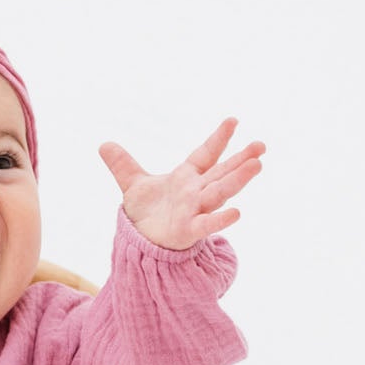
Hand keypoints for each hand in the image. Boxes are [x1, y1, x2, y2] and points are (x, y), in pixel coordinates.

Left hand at [98, 118, 263, 250]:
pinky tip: (237, 213)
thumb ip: (123, 165)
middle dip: (241, 159)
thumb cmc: (146, 214)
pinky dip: (220, 220)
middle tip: (261, 146)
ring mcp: (195, 210)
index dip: (218, 139)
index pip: (206, 154)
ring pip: (220, 193)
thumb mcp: (133, 185)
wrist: (140, 244)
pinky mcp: (189, 230)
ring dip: (238, 179)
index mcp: (187, 177)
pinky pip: (207, 224)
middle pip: (222, 173)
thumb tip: (103, 144)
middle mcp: (196, 192)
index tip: (233, 120)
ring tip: (257, 165)